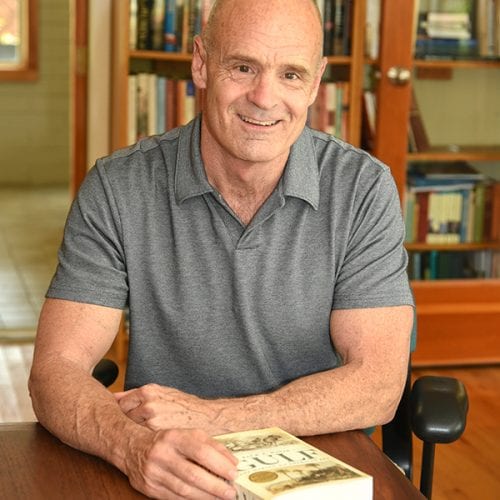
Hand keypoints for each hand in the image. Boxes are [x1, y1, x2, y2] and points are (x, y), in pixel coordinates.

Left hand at [114, 384, 229, 434]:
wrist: (207, 418)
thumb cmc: (185, 406)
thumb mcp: (162, 392)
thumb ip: (138, 394)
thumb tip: (114, 396)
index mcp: (148, 391)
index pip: (120, 403)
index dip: (121, 412)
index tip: (124, 418)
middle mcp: (147, 404)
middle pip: (122, 417)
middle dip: (125, 423)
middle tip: (132, 429)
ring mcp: (151, 420)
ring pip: (130, 430)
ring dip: (132, 434)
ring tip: (140, 437)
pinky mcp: (156, 435)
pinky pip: (140, 440)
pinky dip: (141, 442)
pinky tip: (148, 443)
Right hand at [126, 427, 237, 498]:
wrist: (134, 447)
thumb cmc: (168, 441)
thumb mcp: (189, 434)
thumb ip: (211, 445)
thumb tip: (232, 461)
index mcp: (174, 437)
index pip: (200, 451)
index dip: (219, 463)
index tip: (233, 472)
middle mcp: (162, 454)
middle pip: (192, 474)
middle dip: (215, 486)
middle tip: (230, 491)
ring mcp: (153, 473)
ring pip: (183, 490)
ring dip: (206, 496)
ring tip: (221, 497)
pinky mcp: (149, 489)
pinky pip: (174, 498)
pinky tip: (204, 499)